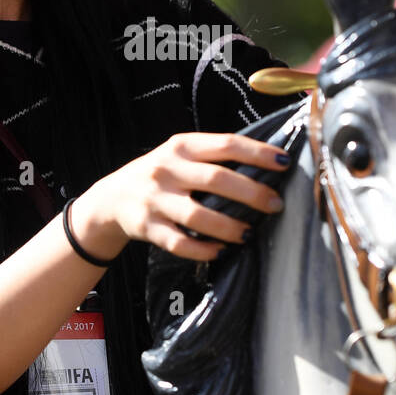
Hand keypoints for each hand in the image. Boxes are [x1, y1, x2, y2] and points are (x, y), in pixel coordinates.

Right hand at [72, 132, 289, 261]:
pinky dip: (203, 249)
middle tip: (276, 205)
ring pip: (198, 216)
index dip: (257, 153)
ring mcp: (155, 199)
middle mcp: (167, 169)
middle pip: (217, 179)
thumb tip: (269, 165)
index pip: (226, 144)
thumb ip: (214, 156)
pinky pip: (179, 243)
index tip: (284, 162)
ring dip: (229, 227)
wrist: (111, 197)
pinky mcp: (147, 227)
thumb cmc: (162, 174)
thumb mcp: (180, 154)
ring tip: (249, 233)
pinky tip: (220, 250)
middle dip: (252, 193)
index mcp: (182, 146)